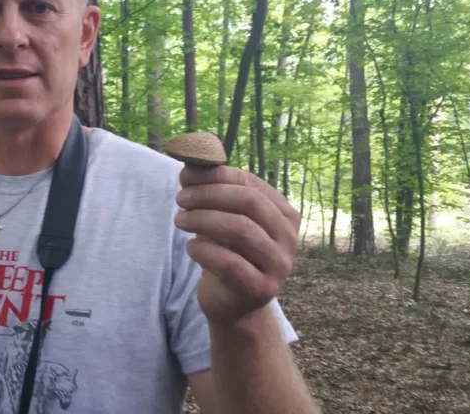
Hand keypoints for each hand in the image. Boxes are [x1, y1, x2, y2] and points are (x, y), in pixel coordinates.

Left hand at [174, 165, 300, 325]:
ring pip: (240, 230)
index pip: (251, 184)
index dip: (216, 176)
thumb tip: (190, 166)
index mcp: (284, 214)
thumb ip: (214, 194)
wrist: (234, 304)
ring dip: (203, 219)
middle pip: (249, 202)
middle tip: (180, 199)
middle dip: (209, 195)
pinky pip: (229, 262)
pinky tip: (192, 247)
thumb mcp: (224, 220)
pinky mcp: (261, 289)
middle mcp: (289, 238)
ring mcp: (279, 266)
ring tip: (180, 220)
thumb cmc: (229, 254)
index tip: (185, 176)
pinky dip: (203, 250)